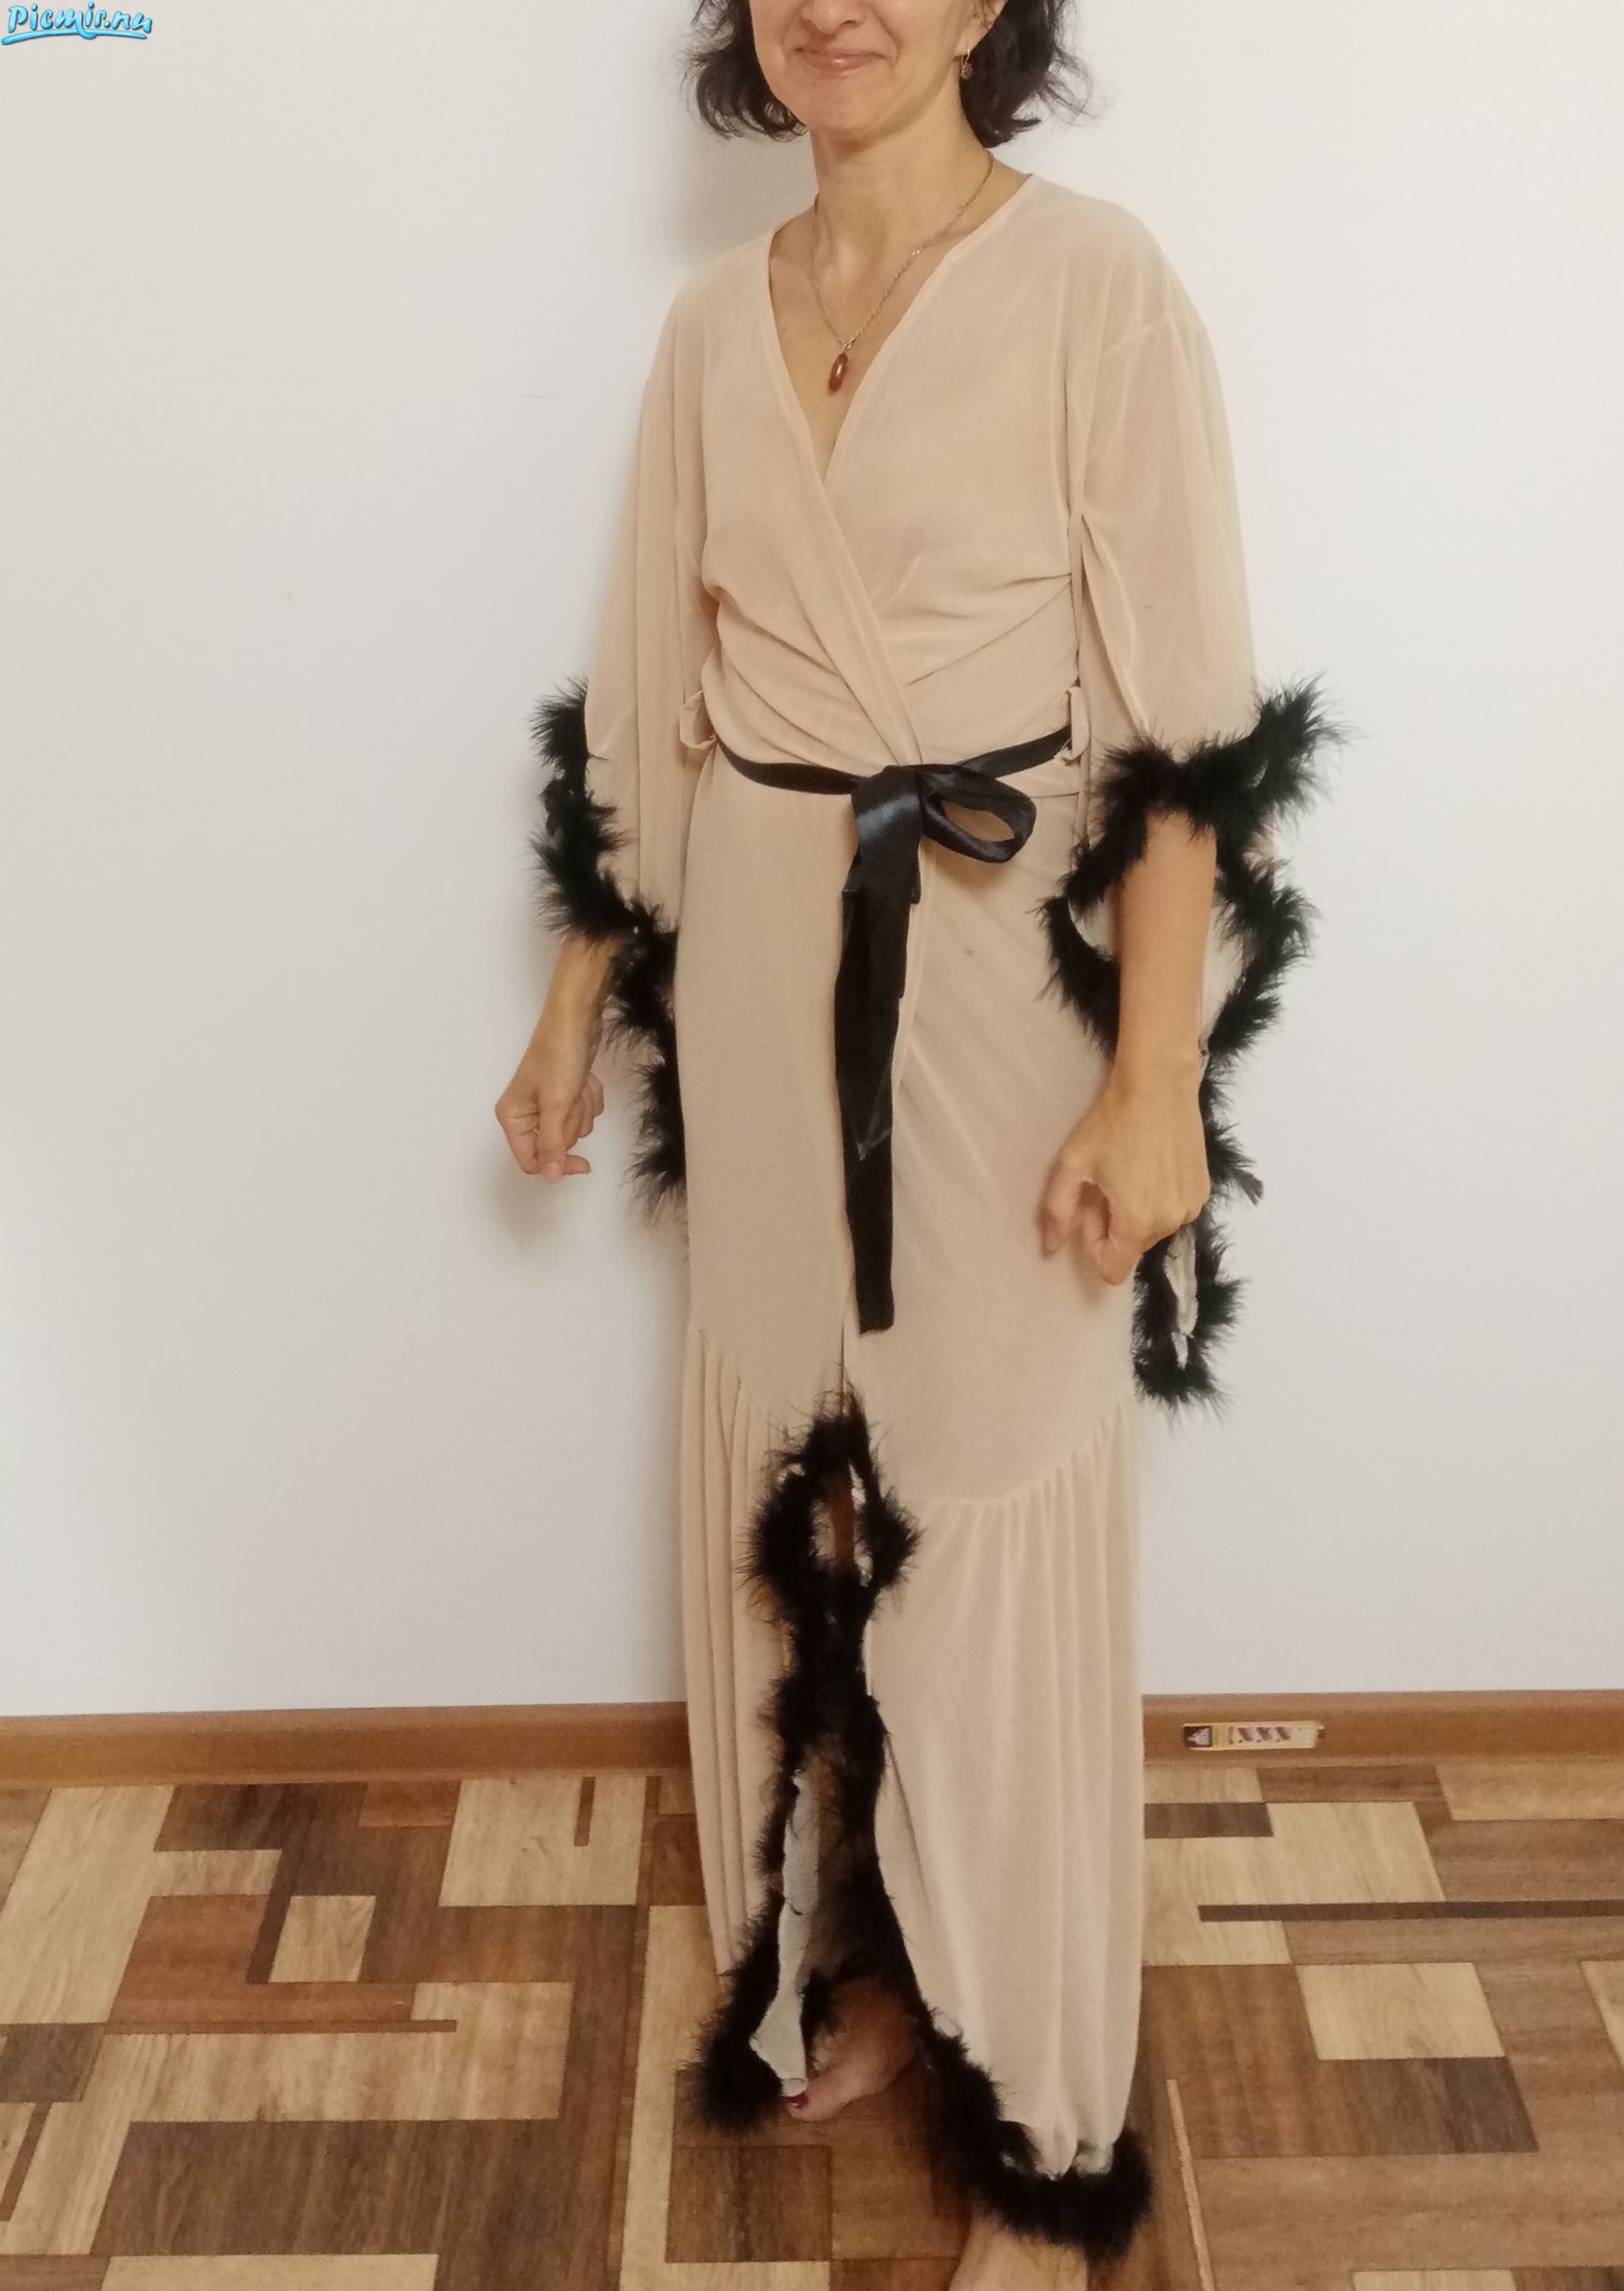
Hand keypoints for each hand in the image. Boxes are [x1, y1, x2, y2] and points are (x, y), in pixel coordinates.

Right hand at [495, 998, 607, 1179]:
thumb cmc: (560, 1058)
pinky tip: (584, 1077)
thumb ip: (551, 1144)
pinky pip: (583, 1111)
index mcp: (512, 1117)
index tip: (583, 1163)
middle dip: (572, 1121)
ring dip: (582, 1107)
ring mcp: (546, 1103)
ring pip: (574, 1128)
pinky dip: (588, 1097)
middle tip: (571, 1096)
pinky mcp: (565, 1093)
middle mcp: (525, 1113)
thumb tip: (550, 1177)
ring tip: (577, 1083)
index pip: (531, 1161)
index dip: (557, 1164)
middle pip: (556, 1145)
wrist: (577, 1019)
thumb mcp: (555, 1105)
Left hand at [1039, 1060, 1209, 1284]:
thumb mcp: (1072, 1165)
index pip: (1113, 1270)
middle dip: (1114, 1226)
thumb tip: (1049, 1248)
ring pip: (1154, 1230)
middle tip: (1105, 1185)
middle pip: (1133, 1248)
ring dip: (1137, 1213)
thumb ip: (1057, 1212)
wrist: (1159, 1084)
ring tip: (1129, 1172)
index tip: (1089, 1211)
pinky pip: (1173, 1211)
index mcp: (1137, 1223)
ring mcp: (1192, 1206)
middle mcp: (1171, 1223)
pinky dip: (1159, 1199)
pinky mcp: (1203, 1189)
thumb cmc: (1111, 1123)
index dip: (1094, 1247)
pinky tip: (1150, 1165)